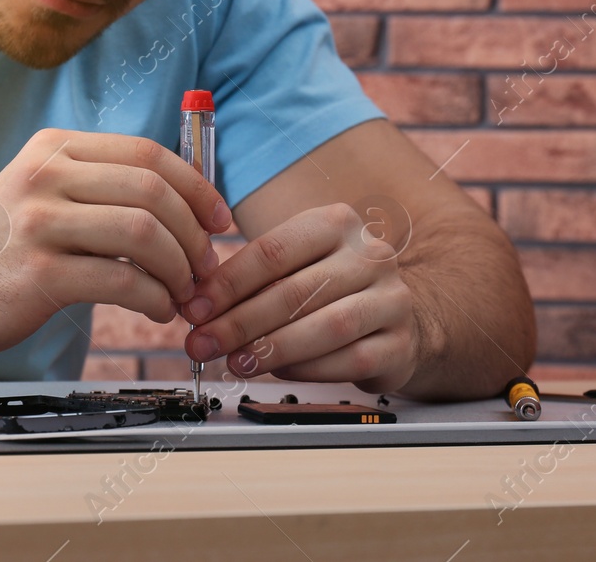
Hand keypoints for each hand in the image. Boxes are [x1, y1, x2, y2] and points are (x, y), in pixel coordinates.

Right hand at [0, 128, 231, 359]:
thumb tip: (186, 199)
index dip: (196, 186)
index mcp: (55, 148)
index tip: (218, 219)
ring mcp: (39, 223)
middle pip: (152, 191)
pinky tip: (158, 310)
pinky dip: (154, 299)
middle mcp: (46, 175)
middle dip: (193, 233)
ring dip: (178, 269)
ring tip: (182, 292)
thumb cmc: (0, 248)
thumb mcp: (43, 192)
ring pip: (143, 233)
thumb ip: (101, 186)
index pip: (147, 153)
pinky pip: (121, 281)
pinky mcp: (38, 274)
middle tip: (205, 266)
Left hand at [179, 202, 418, 393]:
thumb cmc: (330, 288)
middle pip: (295, 292)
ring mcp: (391, 299)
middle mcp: (370, 255)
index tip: (194, 308)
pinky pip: (349, 361)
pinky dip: (308, 369)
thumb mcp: (296, 265)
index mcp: (337, 223)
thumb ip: (252, 279)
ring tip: (235, 362)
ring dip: (272, 349)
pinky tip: (278, 372)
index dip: (228, 283)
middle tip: (203, 344)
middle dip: (240, 323)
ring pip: (325, 327)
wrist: (396, 316)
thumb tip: (198, 305)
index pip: (273, 251)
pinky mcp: (400, 343)